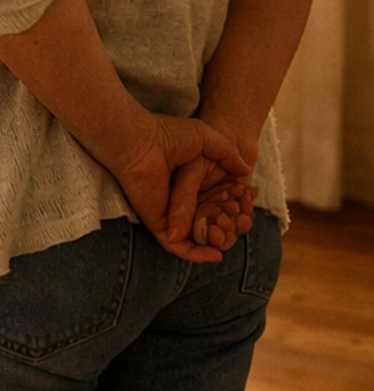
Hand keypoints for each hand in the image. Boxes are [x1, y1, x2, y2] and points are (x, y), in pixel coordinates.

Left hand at [111, 114, 251, 262]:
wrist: (141, 141)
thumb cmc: (169, 135)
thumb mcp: (207, 140)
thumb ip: (228, 154)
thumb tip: (246, 169)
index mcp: (192, 182)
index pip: (218, 201)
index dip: (236, 205)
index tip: (249, 204)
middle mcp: (181, 200)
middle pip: (210, 222)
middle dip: (229, 227)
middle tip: (244, 223)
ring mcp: (170, 213)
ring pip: (197, 237)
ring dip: (216, 242)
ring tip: (232, 238)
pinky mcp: (159, 223)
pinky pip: (178, 247)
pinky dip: (196, 254)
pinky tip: (215, 255)